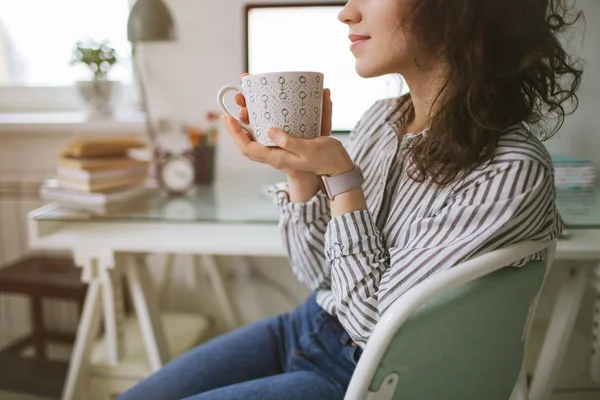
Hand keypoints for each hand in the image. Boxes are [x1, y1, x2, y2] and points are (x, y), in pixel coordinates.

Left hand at [226, 76, 348, 175]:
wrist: (337, 166)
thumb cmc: (325, 159)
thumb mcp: (309, 150)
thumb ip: (290, 142)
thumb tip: (270, 130)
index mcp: (277, 157)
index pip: (247, 148)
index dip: (235, 133)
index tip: (228, 117)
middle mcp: (275, 153)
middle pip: (249, 138)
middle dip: (241, 119)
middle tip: (239, 99)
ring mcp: (280, 148)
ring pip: (258, 133)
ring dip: (251, 116)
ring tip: (249, 97)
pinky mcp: (288, 141)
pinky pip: (270, 130)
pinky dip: (264, 118)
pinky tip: (265, 105)